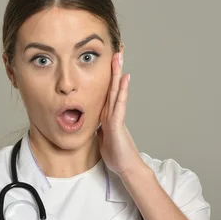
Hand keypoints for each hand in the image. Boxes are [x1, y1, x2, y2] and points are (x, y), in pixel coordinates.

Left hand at [98, 50, 143, 176]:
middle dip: (114, 69)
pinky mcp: (118, 124)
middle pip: (113, 87)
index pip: (107, 93)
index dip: (107, 78)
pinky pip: (119, 104)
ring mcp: (117, 117)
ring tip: (119, 57)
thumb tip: (93, 123)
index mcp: (108, 116)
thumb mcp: (102, 139)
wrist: (127, 168)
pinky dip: (122, 91)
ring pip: (117, 91)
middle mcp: (113, 113)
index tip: (108, 64)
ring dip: (118, 74)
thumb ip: (99, 129)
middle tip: (116, 51)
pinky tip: (124, 79)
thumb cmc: (116, 155)